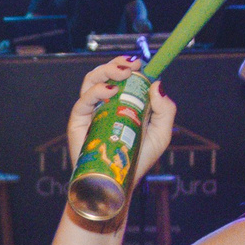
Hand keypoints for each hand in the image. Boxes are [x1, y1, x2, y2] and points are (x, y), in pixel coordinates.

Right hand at [63, 57, 177, 181]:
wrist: (118, 183)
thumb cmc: (137, 160)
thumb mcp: (161, 134)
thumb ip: (165, 111)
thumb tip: (157, 85)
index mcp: (123, 103)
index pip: (122, 76)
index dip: (128, 64)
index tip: (139, 61)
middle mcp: (105, 104)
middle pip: (104, 73)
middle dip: (116, 64)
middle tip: (131, 66)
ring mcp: (91, 112)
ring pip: (90, 81)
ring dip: (105, 71)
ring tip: (121, 74)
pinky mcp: (78, 122)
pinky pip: (83, 101)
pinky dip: (95, 91)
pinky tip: (109, 91)